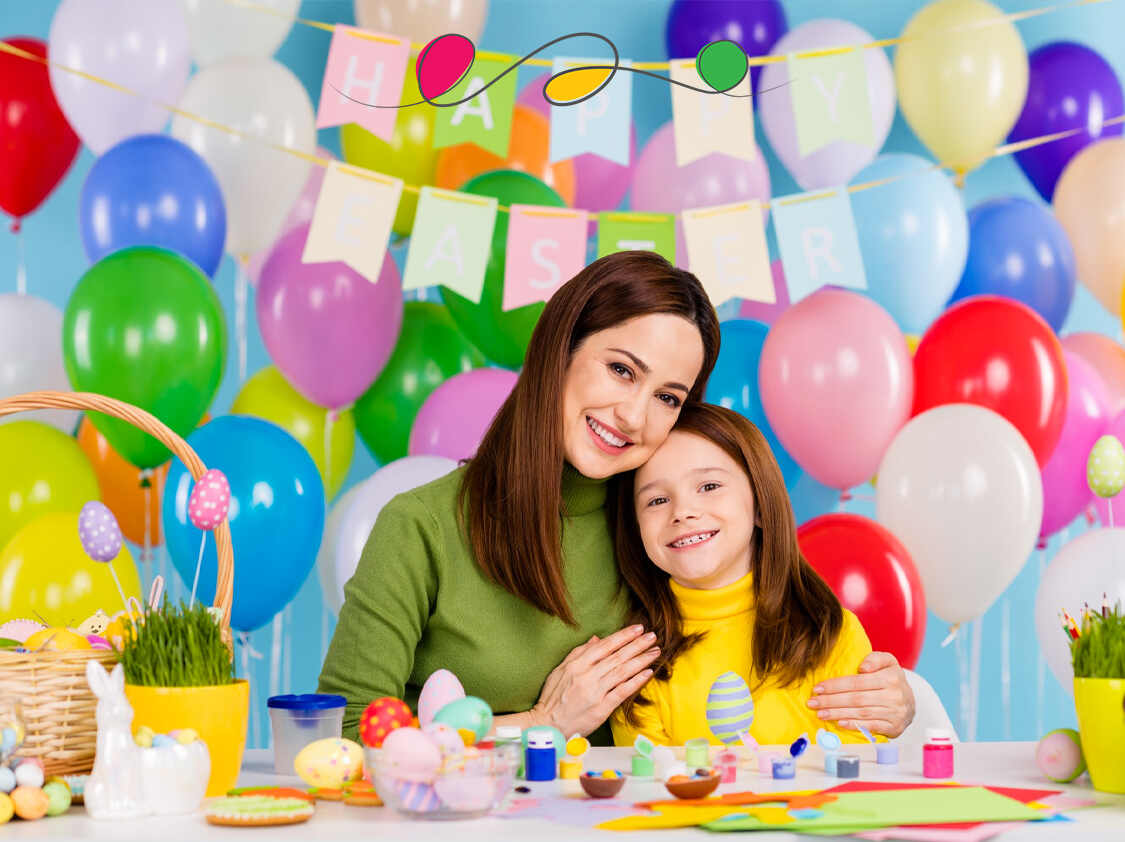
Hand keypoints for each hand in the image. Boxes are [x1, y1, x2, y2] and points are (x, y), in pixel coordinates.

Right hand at [530, 625, 658, 736]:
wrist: (548, 724)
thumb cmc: (553, 696)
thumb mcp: (561, 669)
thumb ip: (579, 653)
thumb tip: (597, 639)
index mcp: (577, 664)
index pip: (605, 646)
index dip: (623, 636)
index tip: (638, 628)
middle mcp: (587, 676)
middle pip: (617, 657)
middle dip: (637, 645)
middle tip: (652, 637)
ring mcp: (595, 692)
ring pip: (622, 672)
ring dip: (641, 660)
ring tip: (655, 652)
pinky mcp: (601, 709)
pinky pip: (622, 692)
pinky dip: (636, 681)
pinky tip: (647, 673)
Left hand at [806, 651, 915, 737]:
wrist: (911, 702)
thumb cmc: (891, 679)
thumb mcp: (888, 662)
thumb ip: (875, 659)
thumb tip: (862, 667)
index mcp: (891, 677)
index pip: (857, 682)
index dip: (835, 685)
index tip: (817, 688)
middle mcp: (894, 696)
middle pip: (856, 699)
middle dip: (831, 701)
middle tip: (813, 702)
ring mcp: (894, 713)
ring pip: (861, 713)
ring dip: (838, 714)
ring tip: (820, 713)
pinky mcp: (894, 727)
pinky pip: (871, 727)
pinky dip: (854, 725)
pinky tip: (839, 723)